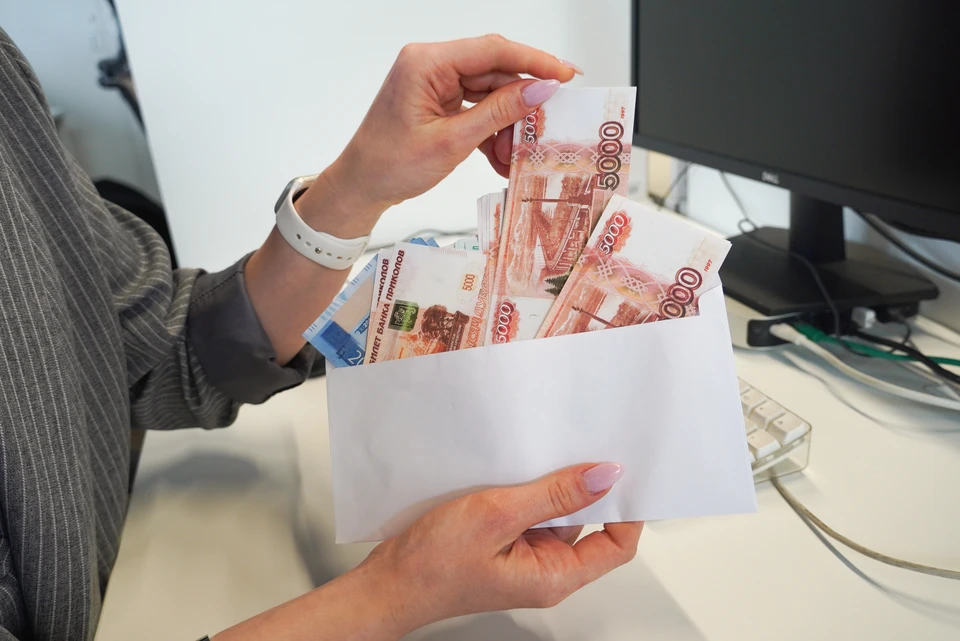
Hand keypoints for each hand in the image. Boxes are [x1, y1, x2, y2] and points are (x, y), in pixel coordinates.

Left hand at [295, 35, 580, 235]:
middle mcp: (431, 64)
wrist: (360, 188)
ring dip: (507, 125)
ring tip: (515, 154)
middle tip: (547, 125)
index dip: (534, 61)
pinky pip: (476, 108)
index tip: (565, 75)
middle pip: (494, 70)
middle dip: (520, 104)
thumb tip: (540, 90)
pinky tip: (501, 156)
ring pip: (489, 93)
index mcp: (427, 62)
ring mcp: (435, 82)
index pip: (492, 50)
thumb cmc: (390, 165)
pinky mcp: (438, 101)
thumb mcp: (452, 141)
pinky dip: (491, 132)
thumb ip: (499, 112)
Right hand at [363, 463, 641, 633]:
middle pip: (587, 525)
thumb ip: (555, 495)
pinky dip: (526, 490)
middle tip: (578, 449)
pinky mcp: (505, 543)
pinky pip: (529, 512)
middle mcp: (545, 569)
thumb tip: (604, 477)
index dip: (626, 509)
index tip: (622, 470)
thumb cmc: (434, 564)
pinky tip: (511, 472)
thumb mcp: (498, 516)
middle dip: (584, 488)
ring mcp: (524, 556)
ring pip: (555, 514)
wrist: (389, 579)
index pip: (616, 545)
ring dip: (549, 485)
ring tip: (532, 459)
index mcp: (554, 576)